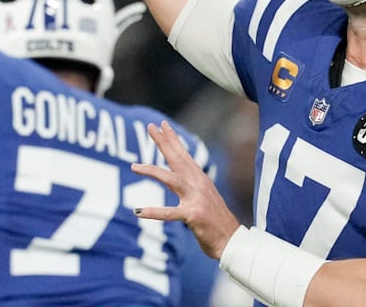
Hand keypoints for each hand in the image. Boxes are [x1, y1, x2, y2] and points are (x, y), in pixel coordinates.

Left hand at [131, 121, 239, 258]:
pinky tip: (138, 211)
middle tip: (150, 126)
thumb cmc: (215, 221)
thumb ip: (193, 185)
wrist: (232, 241)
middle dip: (163, 142)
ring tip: (134, 166)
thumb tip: (180, 176)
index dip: (173, 139)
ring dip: (152, 171)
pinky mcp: (193, 216)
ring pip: (170, 179)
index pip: (184, 154)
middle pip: (177, 159)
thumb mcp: (204, 197)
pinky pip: (169, 213)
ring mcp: (196, 199)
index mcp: (200, 180)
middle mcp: (198, 184)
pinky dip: (153, 212)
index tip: (162, 124)